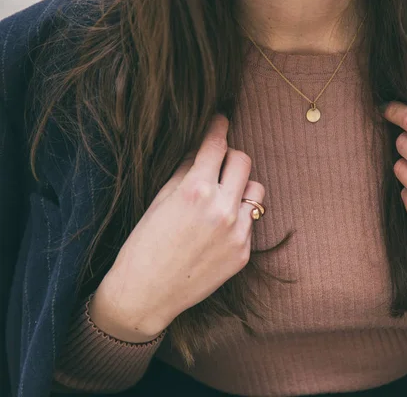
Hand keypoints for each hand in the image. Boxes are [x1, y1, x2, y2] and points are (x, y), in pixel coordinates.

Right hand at [90, 115, 264, 341]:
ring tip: (222, 197)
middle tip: (219, 162)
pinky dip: (238, 217)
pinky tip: (217, 228)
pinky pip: (251, 221)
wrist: (146, 293)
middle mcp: (221, 208)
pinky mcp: (244, 252)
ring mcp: (237, 231)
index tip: (221, 119)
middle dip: (231, 156)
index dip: (218, 126)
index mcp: (196, 190)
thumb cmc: (144, 245)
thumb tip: (202, 149)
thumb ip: (186, 171)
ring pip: (256, 190)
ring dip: (241, 187)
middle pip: (244, 160)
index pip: (217, 144)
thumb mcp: (160, 200)